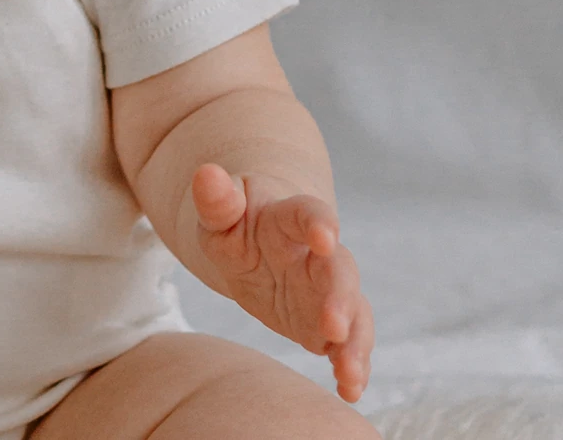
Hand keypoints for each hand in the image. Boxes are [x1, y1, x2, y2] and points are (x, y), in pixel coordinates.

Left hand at [190, 163, 374, 402]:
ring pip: (354, 313)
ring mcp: (328, 291)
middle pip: (340, 272)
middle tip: (333, 325)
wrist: (254, 245)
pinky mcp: (328, 323)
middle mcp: (319, 256)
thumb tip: (206, 172)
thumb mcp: (218, 215)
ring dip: (356, 342)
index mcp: (290, 219)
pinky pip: (348, 344)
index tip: (324, 236)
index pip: (310, 215)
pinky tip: (349, 389)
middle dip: (340, 298)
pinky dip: (352, 365)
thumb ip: (216, 201)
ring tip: (349, 372)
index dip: (319, 223)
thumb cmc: (234, 224)